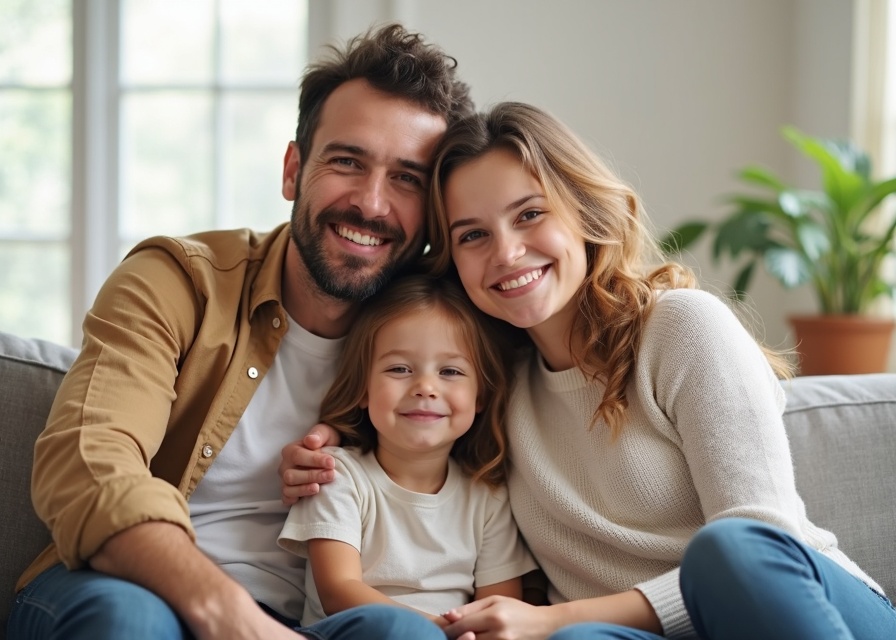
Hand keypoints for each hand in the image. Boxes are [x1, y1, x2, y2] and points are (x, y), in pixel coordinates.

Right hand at [279, 423, 339, 504]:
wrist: (328, 457)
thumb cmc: (325, 443)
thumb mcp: (325, 434)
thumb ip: (318, 435)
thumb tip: (311, 440)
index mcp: (291, 450)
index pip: (298, 456)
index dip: (314, 460)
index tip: (331, 463)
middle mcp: (285, 466)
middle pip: (292, 474)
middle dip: (312, 476)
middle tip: (331, 475)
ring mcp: (286, 480)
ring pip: (288, 488)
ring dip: (304, 489)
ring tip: (319, 488)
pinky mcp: (289, 492)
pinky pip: (287, 498)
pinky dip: (294, 499)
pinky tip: (305, 499)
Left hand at [443, 596, 562, 639]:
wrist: (544, 626)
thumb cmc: (518, 610)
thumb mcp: (495, 601)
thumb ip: (470, 608)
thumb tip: (447, 615)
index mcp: (494, 616)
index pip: (461, 626)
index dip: (447, 629)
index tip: (439, 629)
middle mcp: (499, 633)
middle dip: (454, 638)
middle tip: (446, 635)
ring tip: (461, 636)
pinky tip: (475, 638)